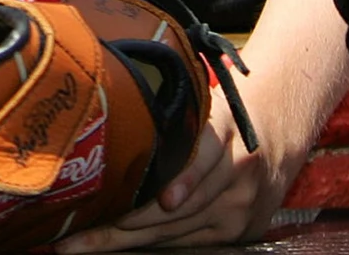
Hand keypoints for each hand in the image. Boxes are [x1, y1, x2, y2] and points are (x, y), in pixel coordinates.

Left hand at [55, 89, 305, 250]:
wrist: (276, 136)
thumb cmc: (221, 118)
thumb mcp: (202, 107)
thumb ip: (169, 123)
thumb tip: (108, 127)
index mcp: (223, 135)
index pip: (190, 165)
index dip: (161, 187)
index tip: (124, 207)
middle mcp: (234, 176)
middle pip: (171, 211)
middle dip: (119, 226)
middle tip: (72, 238)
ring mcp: (238, 210)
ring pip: (173, 233)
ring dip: (125, 241)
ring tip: (80, 246)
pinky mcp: (238, 233)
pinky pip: (186, 244)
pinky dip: (151, 246)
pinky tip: (117, 247)